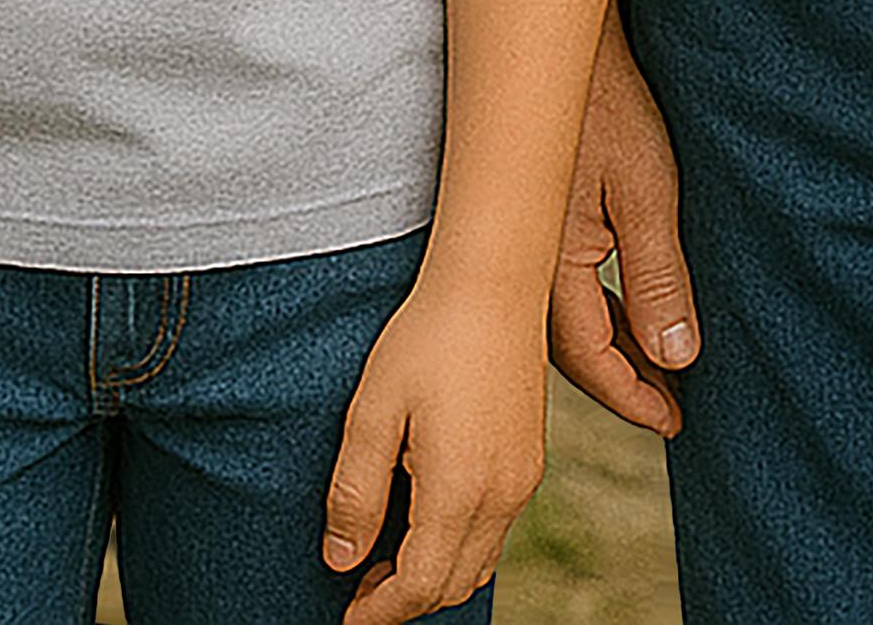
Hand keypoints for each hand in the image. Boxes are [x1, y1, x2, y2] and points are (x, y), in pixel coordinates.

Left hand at [323, 267, 542, 624]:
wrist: (494, 280)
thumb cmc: (428, 336)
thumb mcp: (372, 411)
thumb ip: (354, 493)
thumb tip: (341, 561)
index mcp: (460, 490)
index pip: (418, 587)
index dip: (378, 614)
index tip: (346, 616)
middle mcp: (502, 495)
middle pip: (452, 585)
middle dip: (404, 601)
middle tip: (359, 585)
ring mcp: (523, 476)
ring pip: (480, 563)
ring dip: (435, 575)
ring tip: (388, 555)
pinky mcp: (531, 456)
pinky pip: (497, 530)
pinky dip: (461, 546)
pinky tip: (428, 513)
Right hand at [546, 8, 697, 436]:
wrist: (564, 44)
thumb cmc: (608, 107)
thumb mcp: (646, 191)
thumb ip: (658, 277)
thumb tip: (677, 356)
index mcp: (550, 266)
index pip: (591, 359)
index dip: (635, 397)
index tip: (675, 421)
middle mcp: (530, 263)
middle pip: (574, 349)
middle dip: (623, 381)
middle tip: (671, 405)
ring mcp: (532, 241)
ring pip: (570, 319)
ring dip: (613, 346)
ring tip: (658, 367)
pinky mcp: (542, 219)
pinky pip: (567, 286)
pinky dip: (602, 309)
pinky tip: (630, 309)